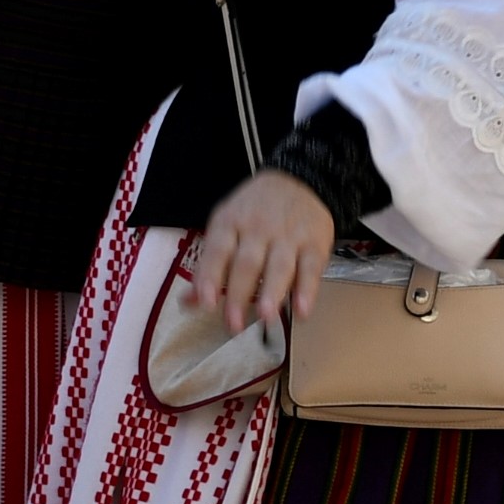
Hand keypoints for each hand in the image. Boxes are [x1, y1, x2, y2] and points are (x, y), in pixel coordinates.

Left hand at [183, 167, 335, 333]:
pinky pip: (311, 268)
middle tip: (234, 324)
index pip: (217, 251)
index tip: (206, 303)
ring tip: (267, 317)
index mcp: (230, 222)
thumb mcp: (225, 227)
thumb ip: (209, 267)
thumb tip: (188, 303)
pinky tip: (302, 311)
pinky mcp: (315, 243)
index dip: (210, 277)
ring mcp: (288, 236)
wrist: (299, 179)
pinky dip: (307, 291)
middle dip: (239, 295)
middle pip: (247, 263)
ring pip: (279, 266)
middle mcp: (258, 228)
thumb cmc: (254, 212)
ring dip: (273, 292)